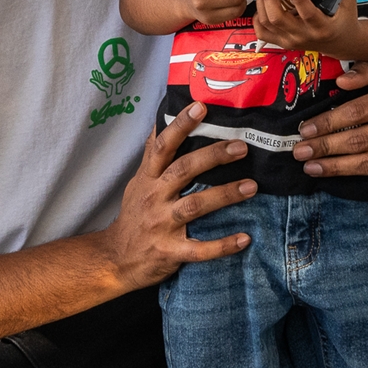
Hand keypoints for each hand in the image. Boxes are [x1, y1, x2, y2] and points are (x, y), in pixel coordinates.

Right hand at [97, 102, 256, 291]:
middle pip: (184, 170)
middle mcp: (154, 197)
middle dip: (213, 156)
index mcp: (148, 178)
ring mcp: (162, 225)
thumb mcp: (138, 182)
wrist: (115, 259)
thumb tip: (162, 118)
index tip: (201, 107)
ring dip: (225, 195)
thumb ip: (153, 154)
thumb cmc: (134, 215)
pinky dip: (222, 245)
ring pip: (195, 206)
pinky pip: (199, 249)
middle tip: (241, 147)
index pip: (163, 145)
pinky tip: (245, 239)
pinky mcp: (170, 252)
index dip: (181, 125)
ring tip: (252, 186)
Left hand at [252, 0, 357, 52]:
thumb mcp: (348, 2)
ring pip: (266, 23)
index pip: (308, 15)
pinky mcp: (282, 43)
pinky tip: (262, 5)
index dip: (299, 0)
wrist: (340, 44)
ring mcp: (291, 41)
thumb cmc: (344, 20)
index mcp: (323, 27)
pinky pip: (262, 33)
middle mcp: (304, 36)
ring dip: (261, 3)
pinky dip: (258, 18)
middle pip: (277, 19)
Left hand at [292, 63, 367, 189]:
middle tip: (300, 152)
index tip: (304, 130)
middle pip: (360, 140)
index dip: (328, 122)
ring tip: (312, 168)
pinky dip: (367, 179)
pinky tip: (347, 177)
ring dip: (336, 168)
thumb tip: (341, 80)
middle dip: (325, 147)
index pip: (357, 112)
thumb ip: (366, 71)